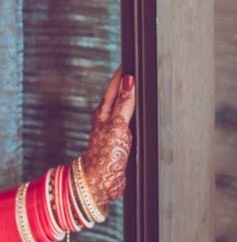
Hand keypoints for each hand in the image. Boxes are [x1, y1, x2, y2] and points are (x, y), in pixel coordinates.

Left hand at [81, 66, 135, 204]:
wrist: (102, 181)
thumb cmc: (106, 153)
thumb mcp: (118, 124)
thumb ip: (124, 103)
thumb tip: (128, 80)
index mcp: (105, 111)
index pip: (115, 86)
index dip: (122, 73)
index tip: (130, 60)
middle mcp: (107, 118)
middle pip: (118, 95)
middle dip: (127, 83)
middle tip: (136, 70)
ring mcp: (113, 130)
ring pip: (123, 108)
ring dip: (130, 98)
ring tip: (140, 88)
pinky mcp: (119, 142)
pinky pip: (129, 123)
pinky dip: (134, 115)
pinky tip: (140, 116)